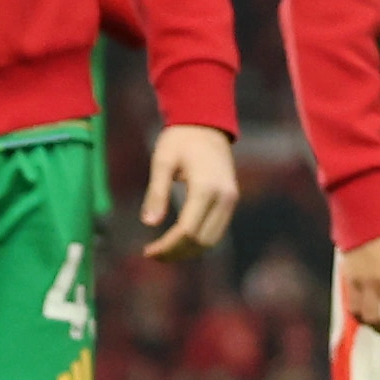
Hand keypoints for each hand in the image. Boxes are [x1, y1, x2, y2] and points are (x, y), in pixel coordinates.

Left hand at [137, 126, 238, 259]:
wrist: (206, 124)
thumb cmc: (179, 140)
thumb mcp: (162, 162)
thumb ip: (156, 193)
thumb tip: (149, 223)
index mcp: (206, 188)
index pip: (187, 231)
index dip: (167, 246)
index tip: (147, 252)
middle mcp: (224, 198)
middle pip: (202, 241)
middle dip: (177, 253)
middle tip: (152, 255)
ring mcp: (231, 200)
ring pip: (212, 240)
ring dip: (188, 251)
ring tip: (163, 252)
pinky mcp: (231, 200)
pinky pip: (216, 230)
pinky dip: (198, 241)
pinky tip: (178, 241)